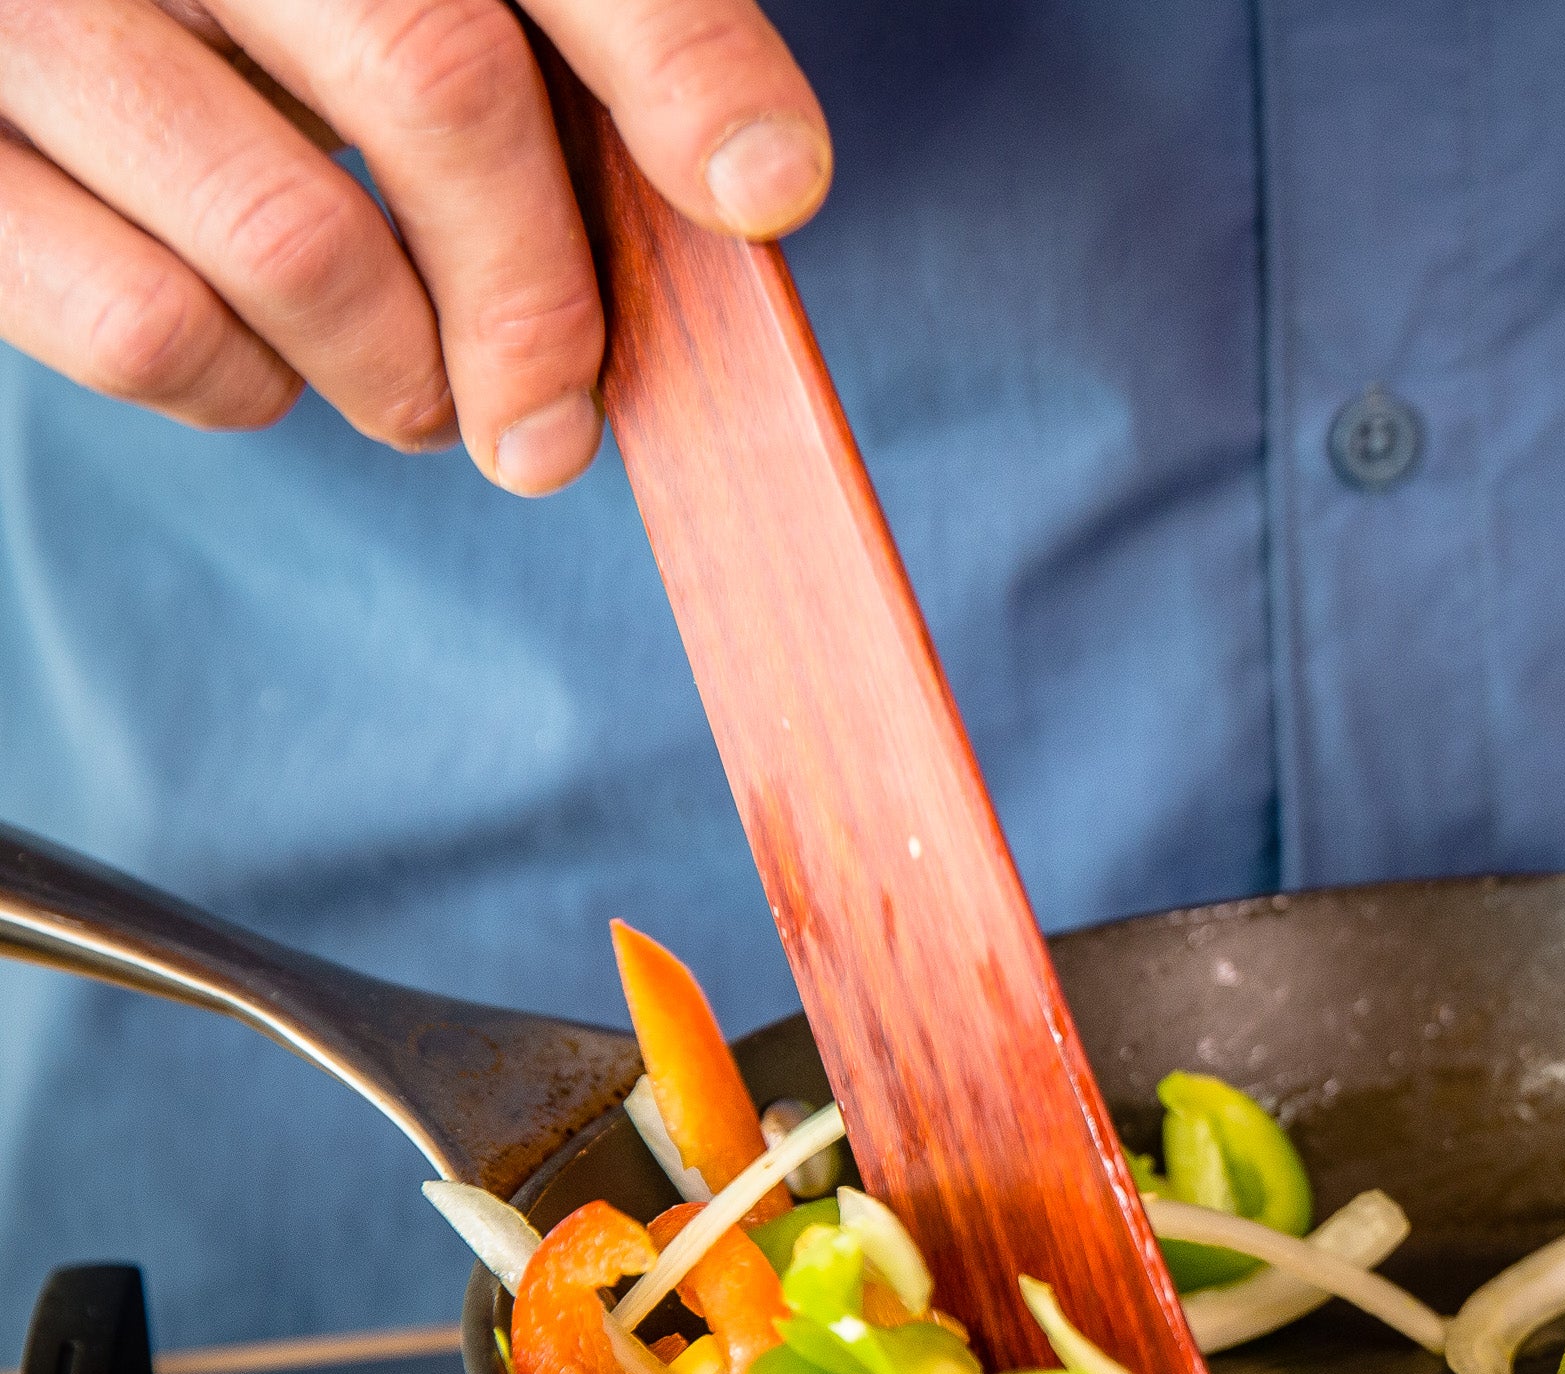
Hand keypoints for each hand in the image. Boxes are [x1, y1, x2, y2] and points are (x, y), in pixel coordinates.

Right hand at [0, 0, 828, 493]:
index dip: (681, 65)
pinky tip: (266, 361)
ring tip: (421, 398)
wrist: (55, 29)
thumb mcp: (415, 4)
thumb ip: (576, 49)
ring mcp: (38, 18)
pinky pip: (148, 326)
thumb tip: (751, 184)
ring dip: (401, 371)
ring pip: (297, 237)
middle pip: (438, 87)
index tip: (771, 191)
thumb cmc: (281, 30)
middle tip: (557, 421)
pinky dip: (245, 388)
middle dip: (537, 297)